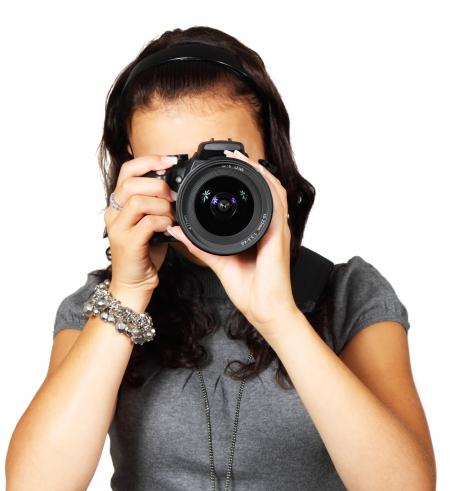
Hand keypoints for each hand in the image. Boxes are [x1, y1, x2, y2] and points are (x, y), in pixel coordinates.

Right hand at [104, 154, 178, 296]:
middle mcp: (113, 213)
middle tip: (173, 196)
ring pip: (139, 201)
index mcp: (118, 204)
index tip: (171, 161)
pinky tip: (170, 228)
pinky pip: (147, 222)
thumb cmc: (143, 254)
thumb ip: (155, 204)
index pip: (127, 171)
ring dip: (162, 205)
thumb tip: (174, 187)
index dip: (149, 161)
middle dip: (158, 184)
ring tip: (171, 216)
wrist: (133, 284)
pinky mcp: (128, 243)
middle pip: (131, 182)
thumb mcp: (148, 223)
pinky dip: (163, 222)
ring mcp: (118, 228)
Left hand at [166, 149, 297, 329]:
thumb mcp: (219, 262)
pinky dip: (268, 187)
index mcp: (257, 233)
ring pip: (273, 191)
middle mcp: (270, 228)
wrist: (265, 311)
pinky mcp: (279, 236)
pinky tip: (258, 175)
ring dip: (258, 172)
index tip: (223, 167)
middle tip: (231, 153)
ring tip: (241, 158)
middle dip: (250, 169)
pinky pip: (276, 205)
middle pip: (265, 189)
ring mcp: (277, 231)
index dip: (242, 180)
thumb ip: (200, 246)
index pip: (252, 200)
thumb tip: (179, 232)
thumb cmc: (250, 291)